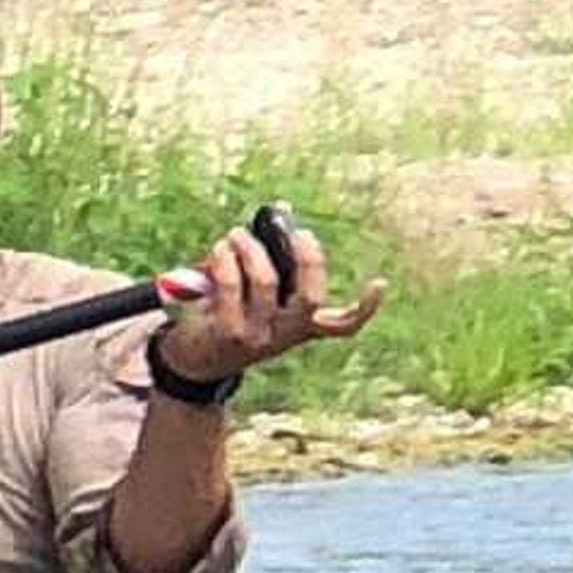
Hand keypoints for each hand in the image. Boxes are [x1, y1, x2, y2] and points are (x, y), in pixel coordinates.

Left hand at [155, 217, 386, 387]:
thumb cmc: (227, 317)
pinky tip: (221, 249)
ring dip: (249, 249)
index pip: (344, 326)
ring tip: (233, 235)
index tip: (380, 283)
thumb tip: (281, 209)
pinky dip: (227, 261)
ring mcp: (259, 337)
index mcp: (303, 328)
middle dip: (302, 254)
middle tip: (286, 229)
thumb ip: (271, 258)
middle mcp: (286, 336)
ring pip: (265, 281)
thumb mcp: (253, 295)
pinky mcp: (228, 333)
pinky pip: (231, 287)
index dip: (366, 308)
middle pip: (309, 293)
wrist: (192, 362)